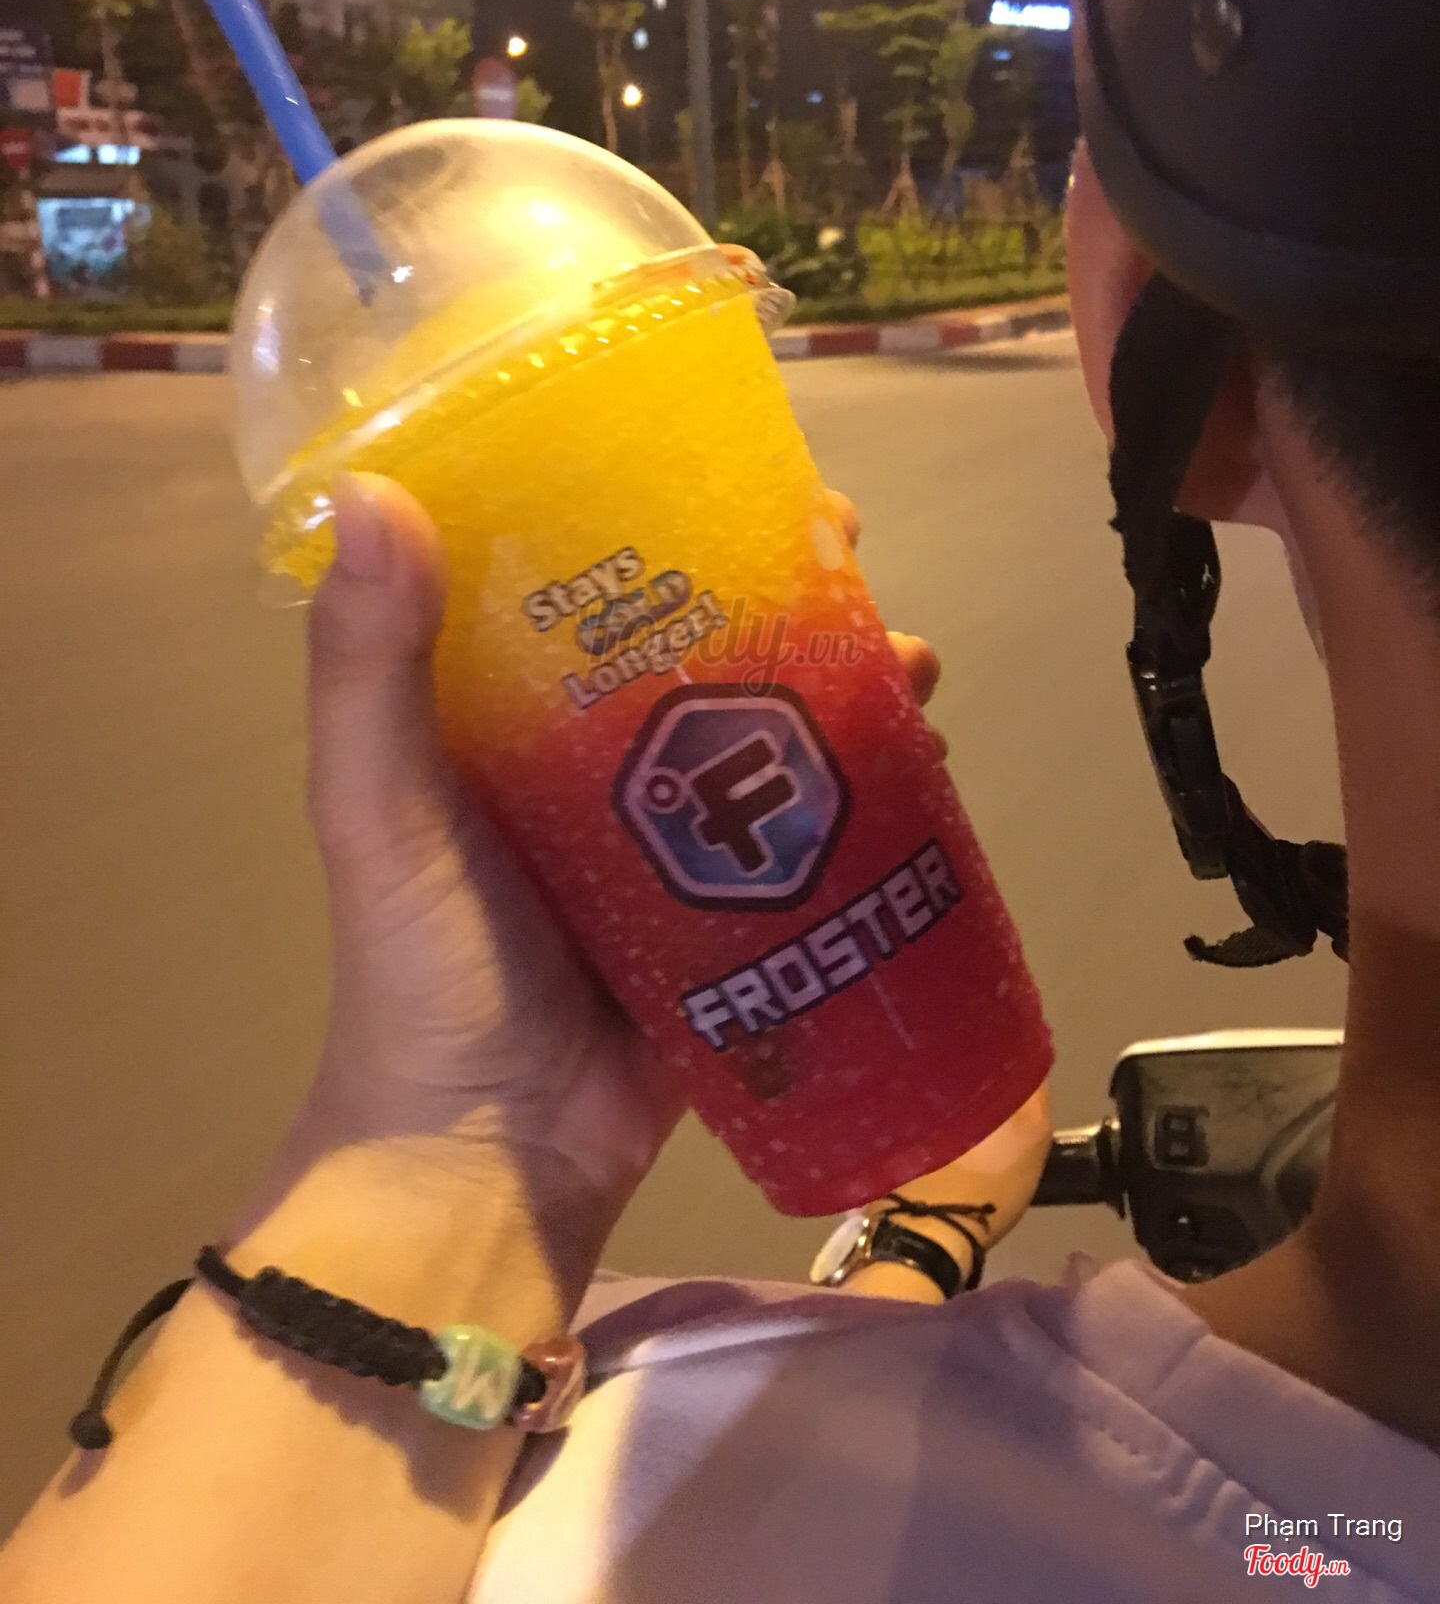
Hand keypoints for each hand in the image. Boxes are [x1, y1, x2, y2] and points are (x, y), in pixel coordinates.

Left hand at [276, 475, 942, 1255]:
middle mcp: (607, 758)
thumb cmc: (425, 967)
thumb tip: (372, 485)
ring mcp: (689, 836)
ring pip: (790, 727)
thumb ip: (366, 665)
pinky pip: (827, 830)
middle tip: (858, 567)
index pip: (601, 579)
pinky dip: (883, 787)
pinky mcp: (749, 911)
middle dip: (799, 593)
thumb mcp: (379, 807)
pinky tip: (933, 759)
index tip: (742, 474)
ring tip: (912, 665)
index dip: (672, 514)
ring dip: (858, 682)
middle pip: (719, 642)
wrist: (490, 1155)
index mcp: (516, 714)